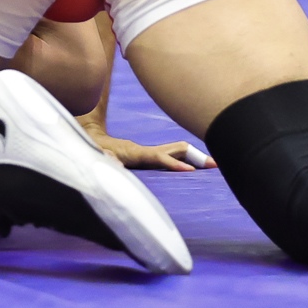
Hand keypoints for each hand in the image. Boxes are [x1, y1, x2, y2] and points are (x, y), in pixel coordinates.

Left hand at [93, 132, 214, 171]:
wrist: (90, 136)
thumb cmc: (93, 149)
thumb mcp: (96, 154)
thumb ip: (105, 159)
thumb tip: (112, 162)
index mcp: (136, 153)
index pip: (159, 157)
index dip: (174, 163)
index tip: (190, 171)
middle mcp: (147, 151)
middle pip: (178, 149)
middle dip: (197, 156)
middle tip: (216, 164)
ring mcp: (149, 153)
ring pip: (179, 150)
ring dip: (196, 156)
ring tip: (215, 164)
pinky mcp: (149, 156)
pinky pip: (173, 156)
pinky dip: (188, 160)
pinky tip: (197, 167)